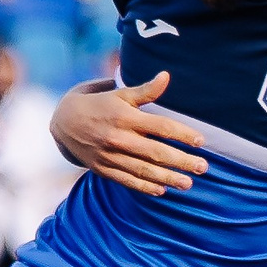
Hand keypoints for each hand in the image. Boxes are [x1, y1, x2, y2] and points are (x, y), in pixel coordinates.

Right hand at [51, 73, 206, 195]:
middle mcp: (118, 138)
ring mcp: (110, 156)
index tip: (200, 141)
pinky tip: (162, 190)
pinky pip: (127, 180)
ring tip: (188, 183)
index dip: (182, 134)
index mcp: (125, 116)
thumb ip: (144, 90)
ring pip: (144, 170)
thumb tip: (166, 76)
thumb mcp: (118, 94)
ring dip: (168, 178)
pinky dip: (145, 186)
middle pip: (156, 152)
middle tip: (204, 168)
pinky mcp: (103, 169)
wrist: (62, 122)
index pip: (160, 126)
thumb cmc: (97, 104)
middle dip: (182, 161)